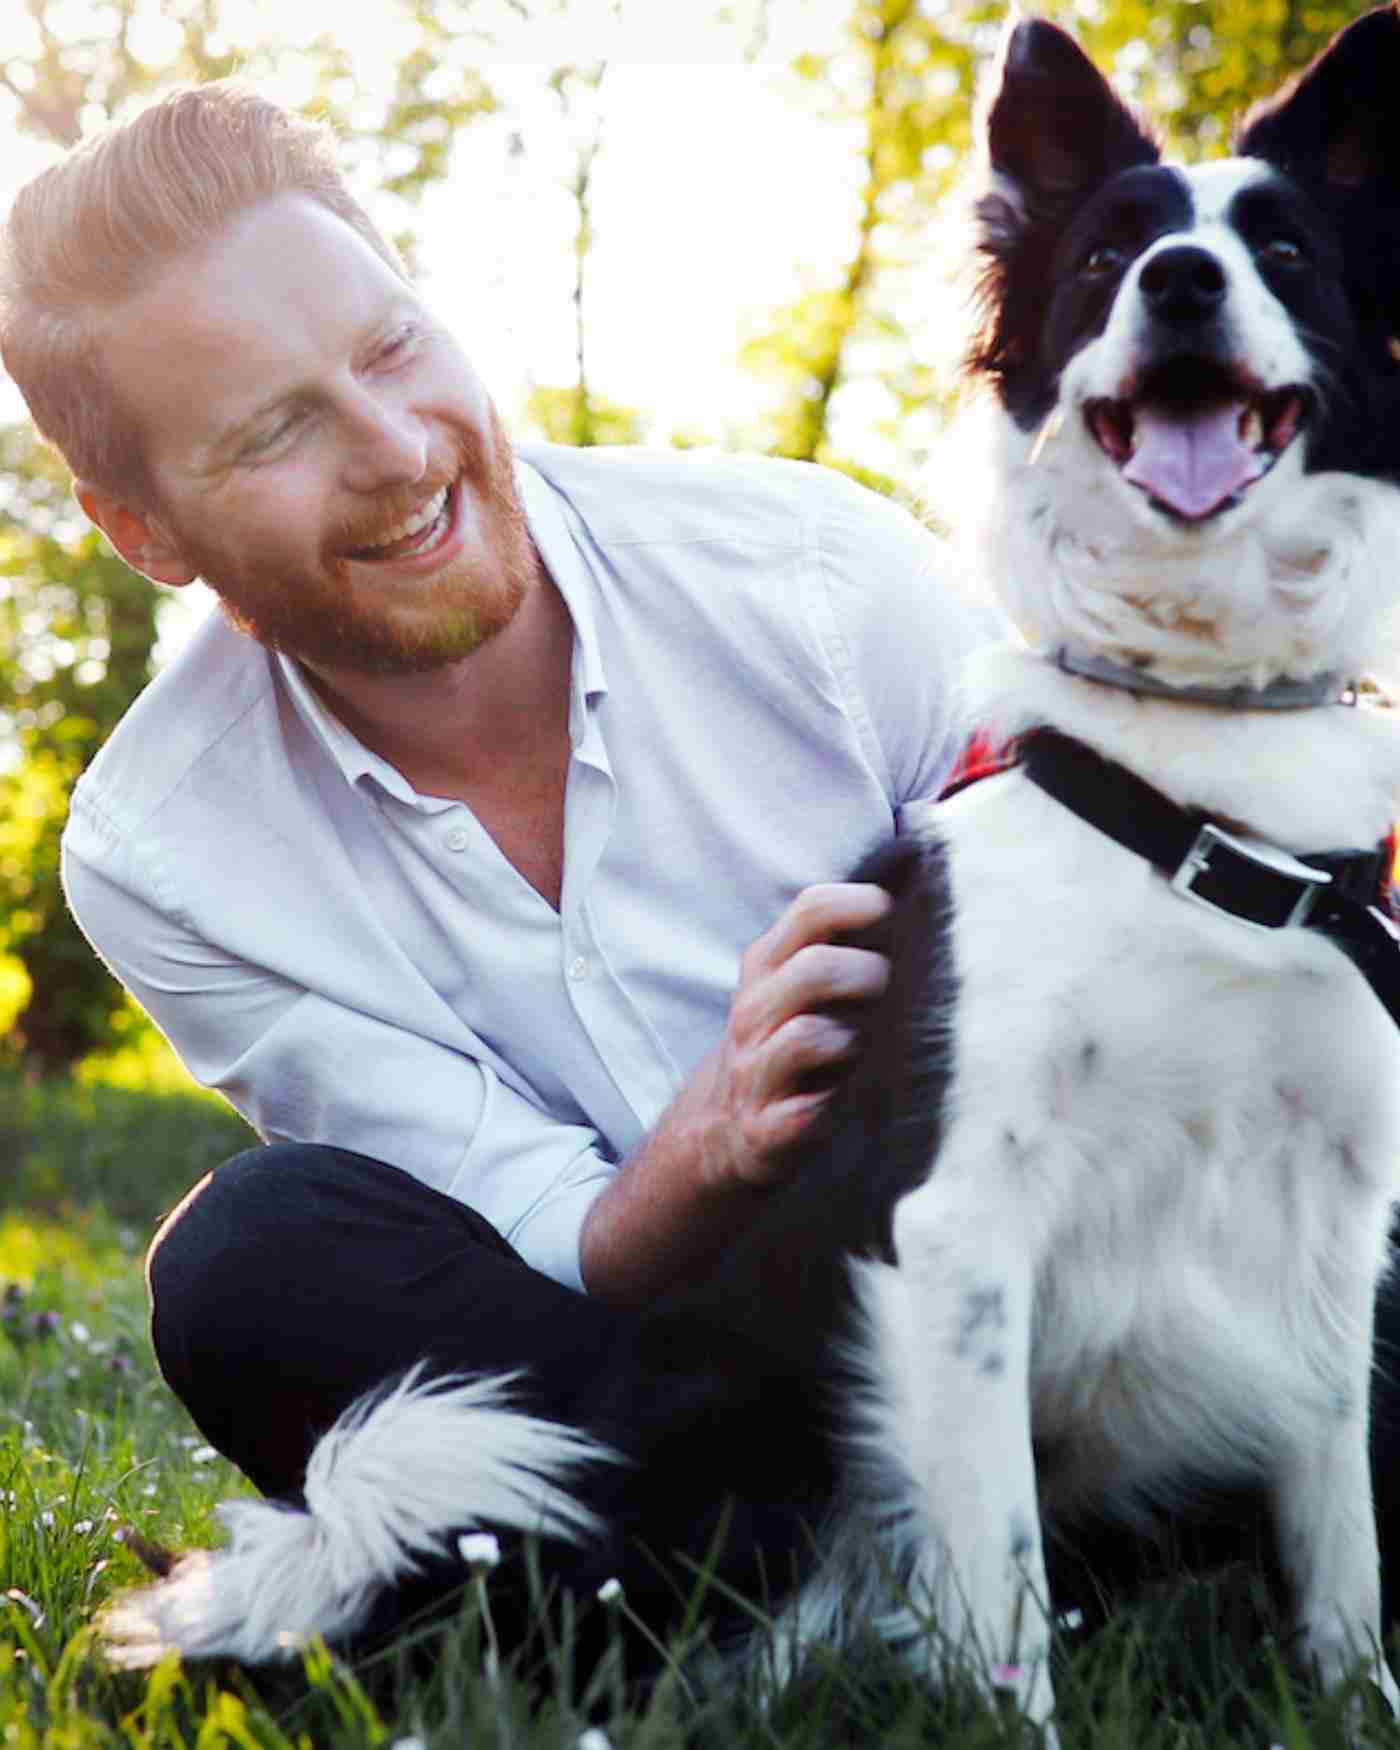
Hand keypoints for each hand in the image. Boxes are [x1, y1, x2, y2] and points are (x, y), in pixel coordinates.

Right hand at [579, 880, 891, 1299]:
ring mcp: (756, 1073)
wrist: (723, 1131)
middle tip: (889, 989)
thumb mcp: (798, 983)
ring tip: (862, 1049)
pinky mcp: (765, 1130)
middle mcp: (755, 1014)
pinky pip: (799, 1115)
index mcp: (768, 968)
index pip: (810, 911)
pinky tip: (839, 1103)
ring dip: (849, 1039)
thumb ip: (842, 935)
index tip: (890, 911)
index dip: (856, 902)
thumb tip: (914, 864)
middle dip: (863, 973)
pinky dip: (825, 1108)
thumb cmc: (787, 1041)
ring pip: (806, 1037)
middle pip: (813, 969)